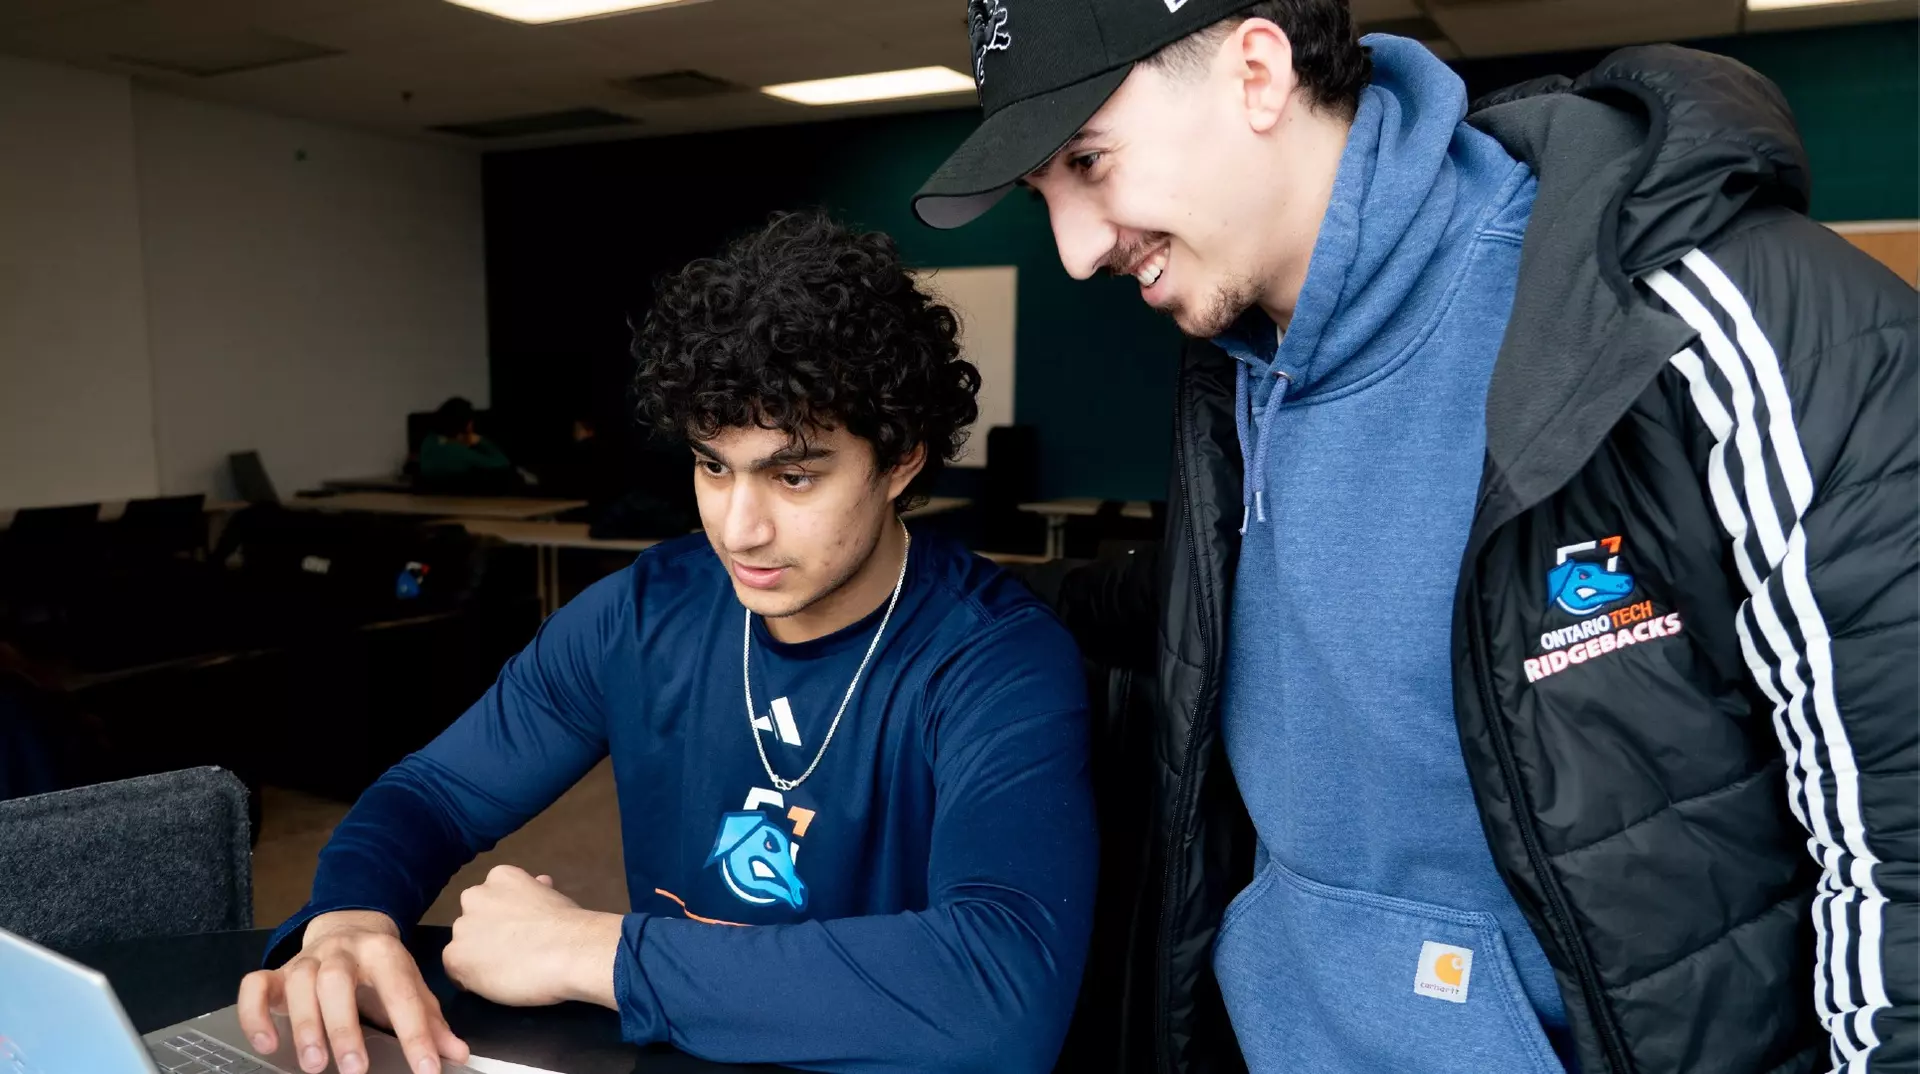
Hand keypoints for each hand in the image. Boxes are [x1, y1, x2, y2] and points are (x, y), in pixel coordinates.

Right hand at [236, 909, 469, 1073]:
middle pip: (337, 982)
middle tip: (354, 1069)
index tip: (425, 1069)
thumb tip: (458, 1054)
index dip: (415, 1034)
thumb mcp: (411, 986)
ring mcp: (306, 959)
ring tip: (314, 1064)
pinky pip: (254, 986)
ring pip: (298, 984)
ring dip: (305, 1025)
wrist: (349, 926)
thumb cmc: (382, 969)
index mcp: (384, 953)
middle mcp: (343, 951)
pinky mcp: (276, 971)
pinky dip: (255, 1014)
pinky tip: (268, 1044)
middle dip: (344, 1027)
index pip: (402, 994)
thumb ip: (431, 1021)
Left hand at [442, 865, 622, 1007]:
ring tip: (506, 970)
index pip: (491, 899)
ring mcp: (463, 927)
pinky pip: (456, 972)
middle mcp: (475, 896)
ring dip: (478, 956)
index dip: (504, 918)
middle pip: (472, 920)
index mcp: (500, 876)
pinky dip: (472, 980)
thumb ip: (536, 892)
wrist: (572, 951)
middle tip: (512, 950)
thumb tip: (540, 883)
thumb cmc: (570, 925)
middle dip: (487, 933)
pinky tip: (496, 983)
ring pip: (463, 945)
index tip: (520, 931)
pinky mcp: (457, 957)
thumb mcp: (552, 897)